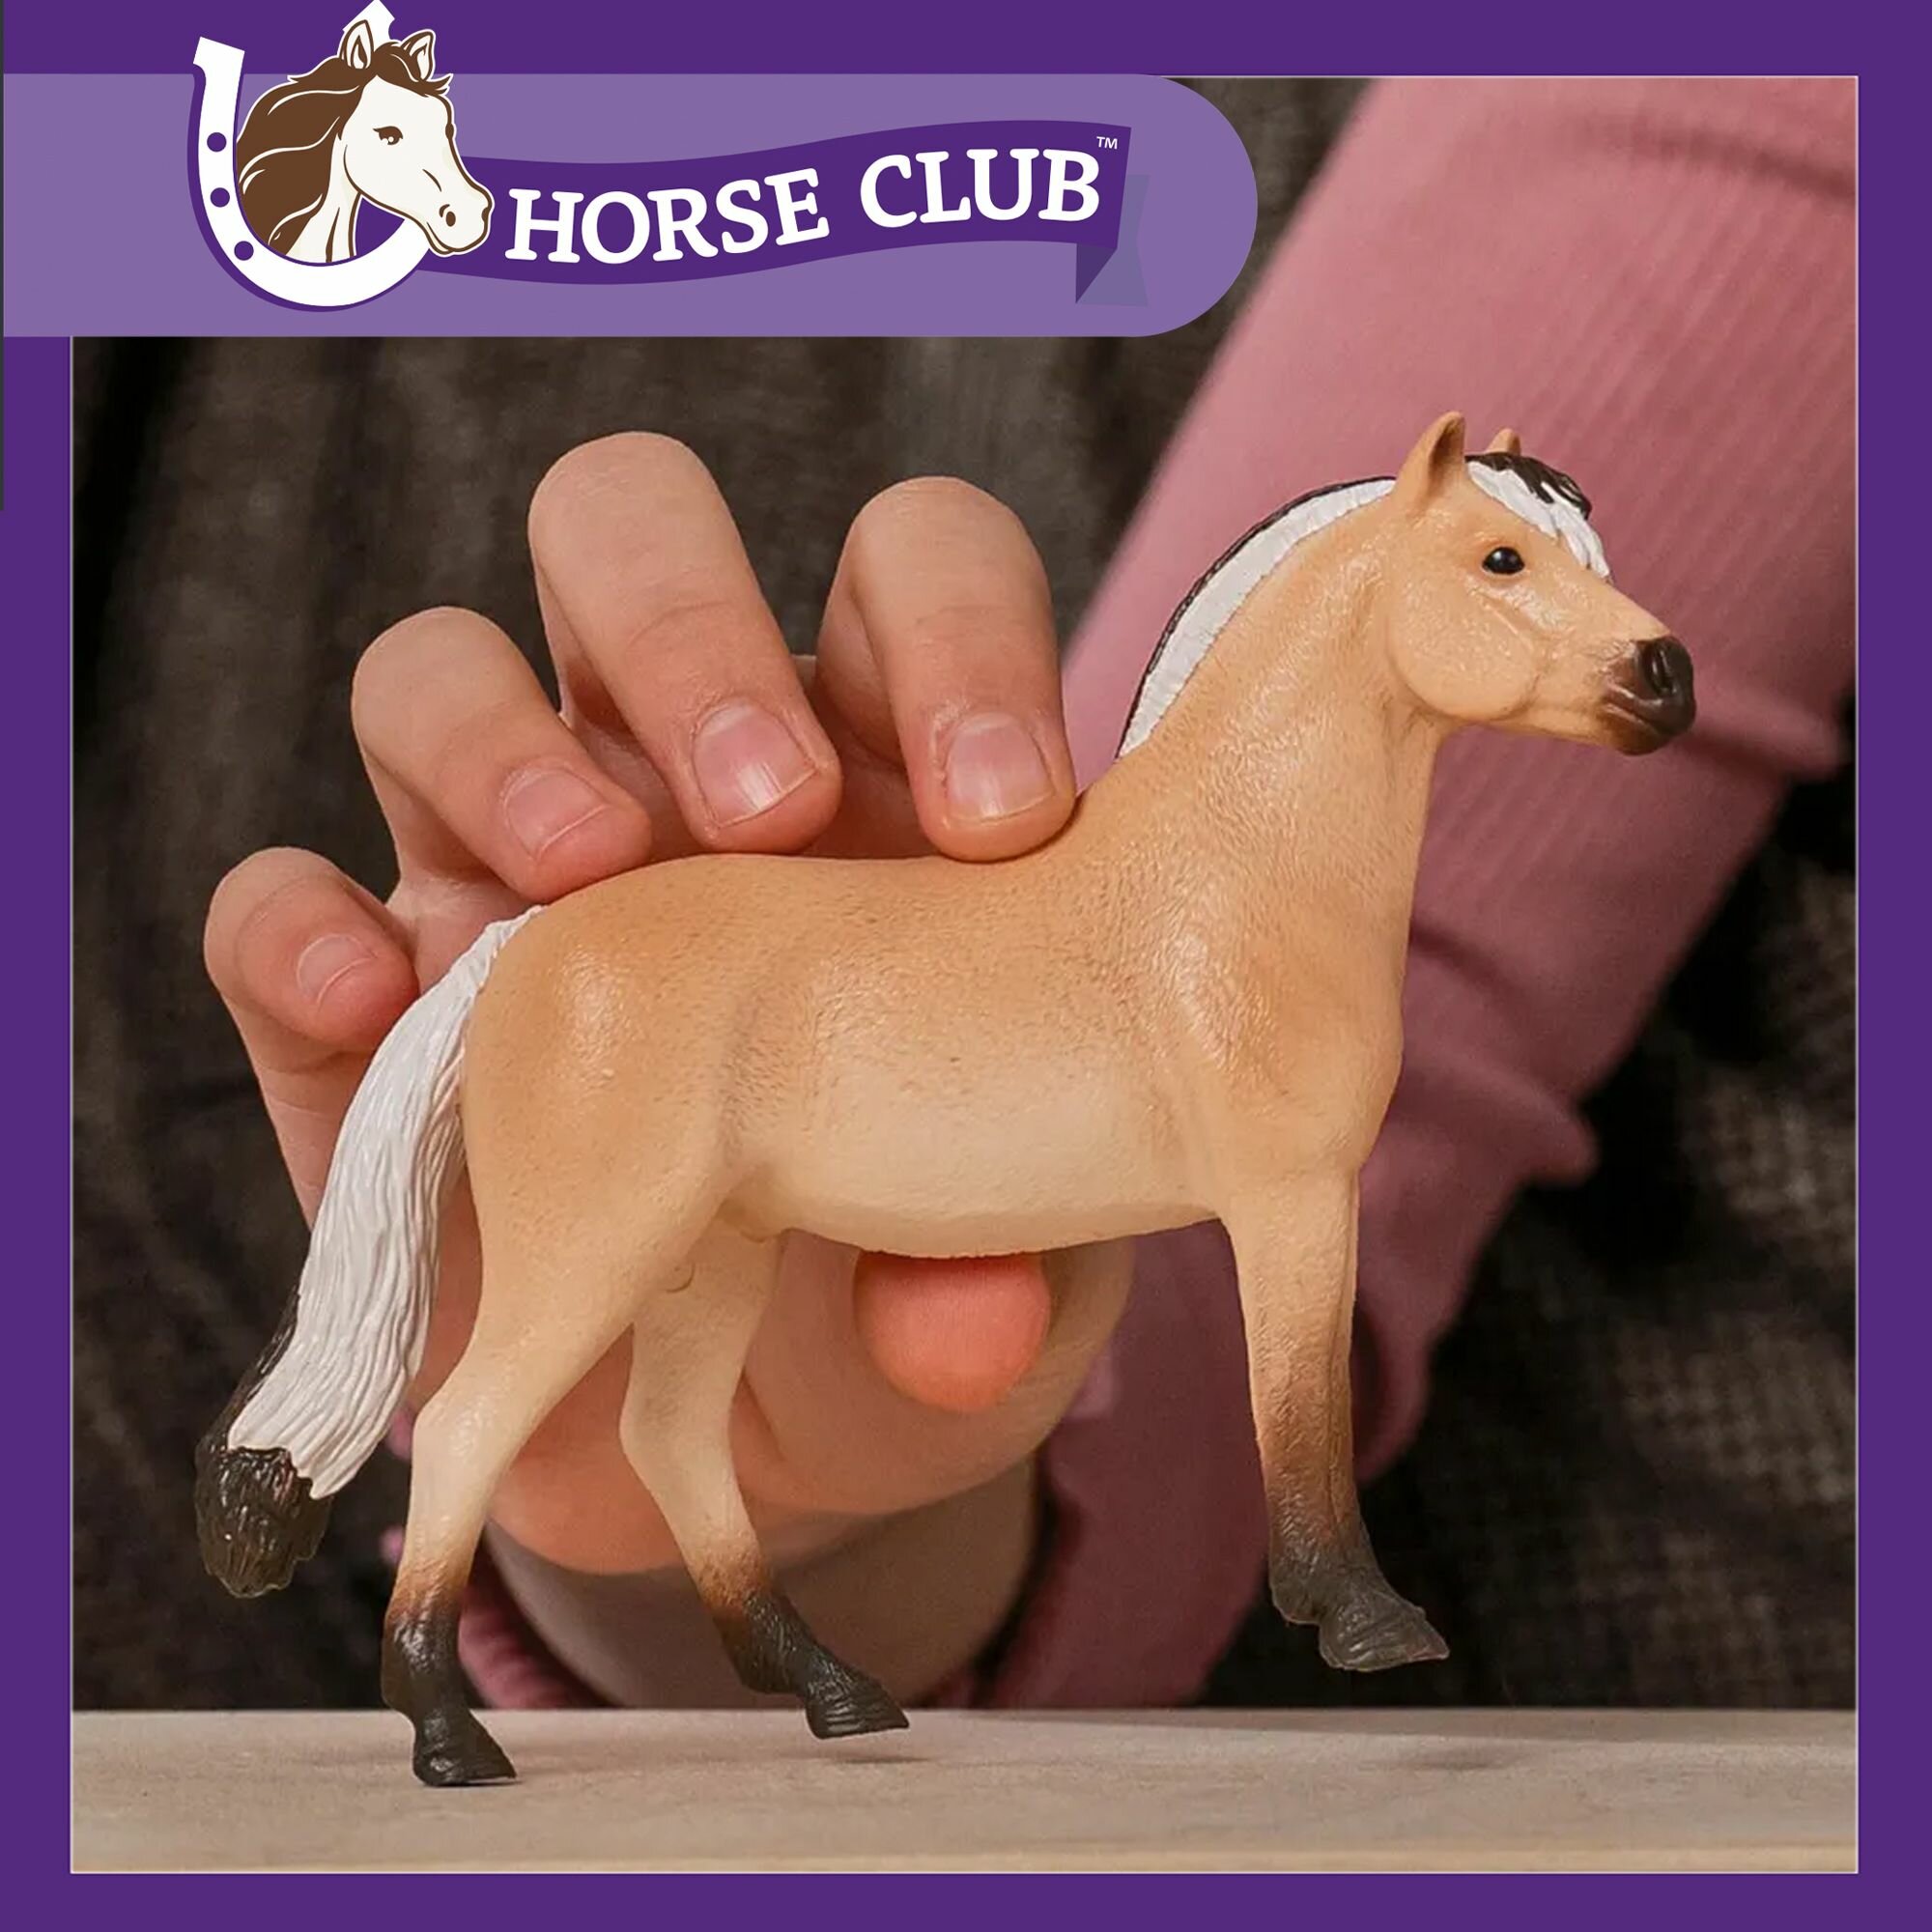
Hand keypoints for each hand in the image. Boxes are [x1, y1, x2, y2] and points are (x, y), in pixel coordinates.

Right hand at [203, 433, 1130, 1589]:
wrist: (730, 1429)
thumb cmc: (896, 1273)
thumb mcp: (1000, 1268)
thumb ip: (1010, 1260)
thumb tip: (967, 1323)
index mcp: (863, 762)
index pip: (904, 578)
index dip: (958, 642)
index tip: (1002, 821)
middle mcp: (662, 771)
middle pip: (631, 537)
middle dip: (694, 633)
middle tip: (769, 811)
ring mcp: (489, 870)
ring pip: (432, 669)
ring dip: (505, 746)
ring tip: (586, 874)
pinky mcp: (352, 1007)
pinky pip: (275, 907)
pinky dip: (302, 931)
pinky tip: (377, 998)